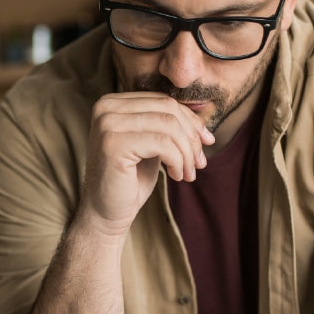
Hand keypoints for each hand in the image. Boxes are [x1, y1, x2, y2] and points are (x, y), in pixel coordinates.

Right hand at [80, 92, 214, 236]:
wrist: (105, 213)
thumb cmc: (130, 181)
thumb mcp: (152, 145)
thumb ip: (168, 126)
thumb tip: (203, 120)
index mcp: (114, 102)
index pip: (163, 100)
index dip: (191, 121)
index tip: (207, 141)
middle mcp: (106, 107)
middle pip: (168, 109)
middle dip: (192, 137)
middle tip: (199, 162)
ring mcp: (107, 124)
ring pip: (168, 126)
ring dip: (186, 152)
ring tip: (188, 173)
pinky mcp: (113, 144)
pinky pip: (162, 143)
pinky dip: (177, 161)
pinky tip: (176, 176)